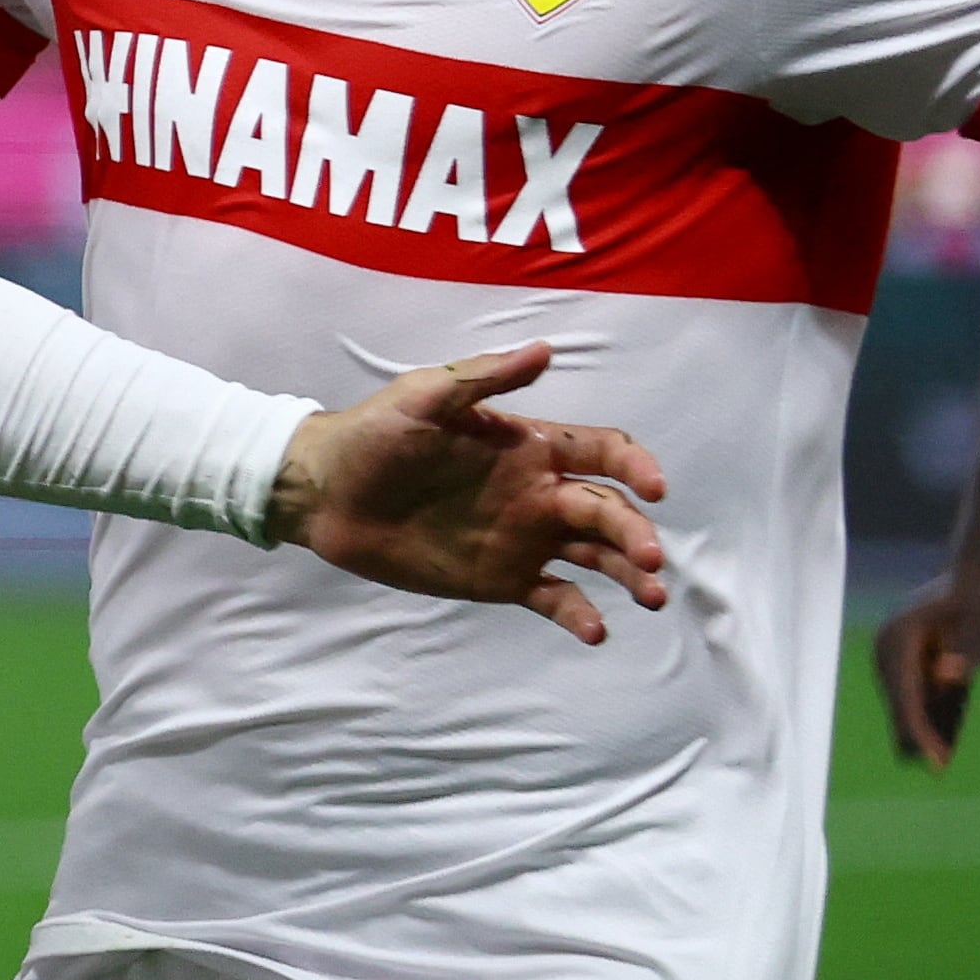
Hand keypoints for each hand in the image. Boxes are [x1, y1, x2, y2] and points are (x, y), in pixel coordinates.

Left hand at [270, 345, 670, 642]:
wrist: (325, 493)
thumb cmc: (373, 435)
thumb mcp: (423, 398)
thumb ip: (483, 378)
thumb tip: (545, 349)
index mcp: (529, 446)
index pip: (604, 452)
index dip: (636, 466)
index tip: (654, 488)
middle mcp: (538, 493)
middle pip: (609, 510)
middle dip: (638, 533)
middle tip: (652, 559)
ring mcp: (524, 538)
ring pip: (597, 556)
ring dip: (630, 574)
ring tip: (650, 597)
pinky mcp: (502, 578)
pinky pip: (555, 596)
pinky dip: (580, 613)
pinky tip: (596, 631)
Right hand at [874, 573, 979, 770]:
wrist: (976, 579)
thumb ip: (968, 653)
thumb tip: (942, 679)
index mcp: (901, 634)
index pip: (904, 690)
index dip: (918, 727)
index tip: (935, 756)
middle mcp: (886, 643)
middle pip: (896, 696)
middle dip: (916, 732)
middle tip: (940, 766)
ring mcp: (888, 650)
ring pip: (897, 696)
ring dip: (916, 724)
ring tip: (941, 756)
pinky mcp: (898, 657)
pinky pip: (905, 690)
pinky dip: (920, 711)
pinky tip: (939, 733)